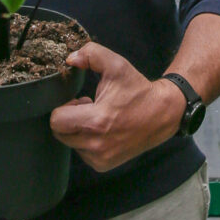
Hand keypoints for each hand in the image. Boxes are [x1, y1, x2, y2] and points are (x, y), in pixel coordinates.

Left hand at [50, 42, 185, 171]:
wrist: (162, 115)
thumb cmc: (138, 90)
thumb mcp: (116, 65)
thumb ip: (90, 54)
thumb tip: (69, 59)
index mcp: (95, 121)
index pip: (56, 120)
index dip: (63, 107)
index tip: (81, 100)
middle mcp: (96, 144)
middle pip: (59, 133)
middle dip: (68, 119)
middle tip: (88, 108)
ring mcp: (100, 158)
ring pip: (70, 143)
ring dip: (77, 130)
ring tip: (98, 119)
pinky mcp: (104, 165)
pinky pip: (82, 153)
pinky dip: (86, 142)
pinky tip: (103, 131)